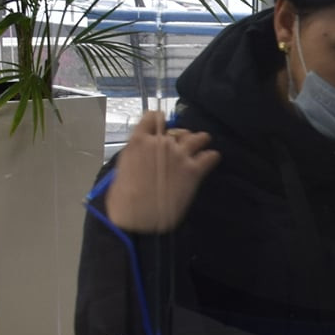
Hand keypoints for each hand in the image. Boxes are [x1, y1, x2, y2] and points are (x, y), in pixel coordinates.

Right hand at [102, 112, 220, 232]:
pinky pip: (210, 157)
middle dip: (181, 137)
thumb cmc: (123, 198)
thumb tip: (145, 155)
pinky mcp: (193, 170)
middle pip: (178, 130)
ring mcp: (179, 155)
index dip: (159, 120)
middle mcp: (161, 143)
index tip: (163, 125)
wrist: (136, 217)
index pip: (153, 117)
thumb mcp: (123, 168)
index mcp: (139, 141)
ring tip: (202, 144)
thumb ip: (137, 154)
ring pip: (198, 138)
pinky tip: (210, 160)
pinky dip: (212, 157)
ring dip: (200, 141)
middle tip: (182, 146)